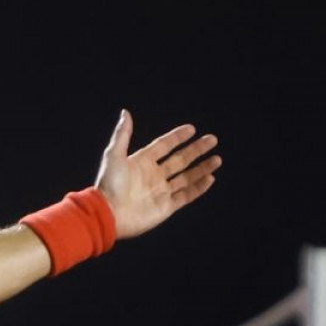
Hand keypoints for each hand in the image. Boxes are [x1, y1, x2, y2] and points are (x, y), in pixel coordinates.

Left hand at [92, 111, 220, 240]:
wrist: (108, 213)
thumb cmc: (109, 183)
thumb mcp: (114, 155)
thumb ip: (122, 134)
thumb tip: (126, 112)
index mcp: (142, 161)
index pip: (164, 146)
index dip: (177, 137)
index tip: (192, 129)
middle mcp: (154, 175)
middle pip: (180, 159)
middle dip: (196, 150)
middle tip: (212, 140)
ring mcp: (161, 190)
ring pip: (187, 177)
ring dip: (202, 168)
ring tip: (217, 159)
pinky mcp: (166, 206)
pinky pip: (186, 195)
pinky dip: (199, 187)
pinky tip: (210, 178)